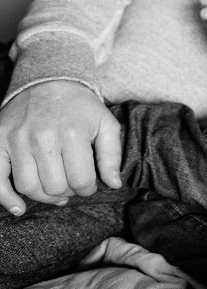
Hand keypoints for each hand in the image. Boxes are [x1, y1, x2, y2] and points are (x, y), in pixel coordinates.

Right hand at [0, 81, 121, 214]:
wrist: (49, 82)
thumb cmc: (81, 108)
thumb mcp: (106, 125)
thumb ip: (111, 156)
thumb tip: (114, 185)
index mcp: (72, 133)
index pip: (81, 180)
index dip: (88, 189)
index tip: (88, 184)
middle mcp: (43, 137)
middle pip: (55, 186)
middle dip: (68, 192)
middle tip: (72, 185)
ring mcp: (17, 139)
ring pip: (29, 186)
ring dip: (44, 196)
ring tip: (54, 190)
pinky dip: (6, 197)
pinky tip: (19, 206)